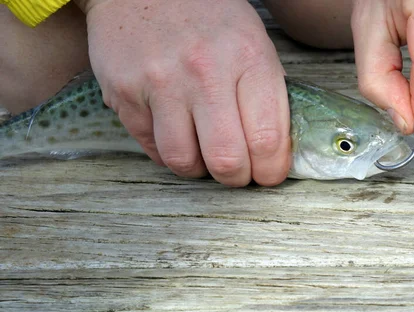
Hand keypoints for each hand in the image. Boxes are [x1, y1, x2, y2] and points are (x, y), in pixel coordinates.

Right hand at [75, 0, 290, 185]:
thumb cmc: (207, 18)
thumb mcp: (252, 41)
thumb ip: (265, 94)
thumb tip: (274, 150)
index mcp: (247, 58)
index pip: (267, 139)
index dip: (271, 171)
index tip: (268, 173)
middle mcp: (204, 72)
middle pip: (227, 161)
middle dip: (236, 179)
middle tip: (237, 172)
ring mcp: (161, 83)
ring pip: (185, 162)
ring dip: (199, 169)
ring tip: (204, 153)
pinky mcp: (126, 93)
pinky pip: (152, 148)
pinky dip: (170, 152)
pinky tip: (177, 134)